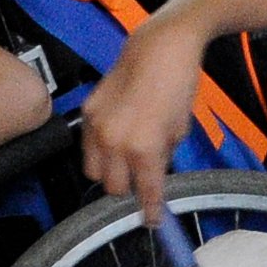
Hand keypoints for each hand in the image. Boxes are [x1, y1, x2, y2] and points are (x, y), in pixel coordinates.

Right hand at [79, 30, 203, 221]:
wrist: (160, 45)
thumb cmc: (179, 85)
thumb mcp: (180, 129)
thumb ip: (163, 156)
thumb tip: (153, 173)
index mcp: (145, 149)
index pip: (145, 192)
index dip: (151, 211)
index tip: (153, 221)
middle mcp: (115, 142)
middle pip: (113, 188)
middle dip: (129, 191)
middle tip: (142, 185)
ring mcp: (97, 127)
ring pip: (94, 172)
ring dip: (110, 174)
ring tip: (125, 164)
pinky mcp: (87, 112)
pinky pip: (86, 146)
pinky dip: (99, 151)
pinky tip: (114, 142)